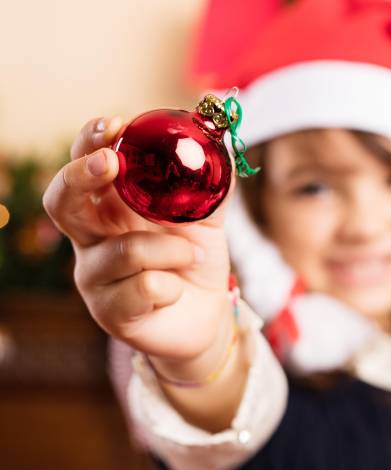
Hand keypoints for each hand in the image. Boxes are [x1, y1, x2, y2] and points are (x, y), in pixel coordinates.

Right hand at [42, 116, 234, 382]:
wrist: (207, 317)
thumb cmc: (195, 261)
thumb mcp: (207, 219)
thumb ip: (210, 184)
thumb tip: (222, 143)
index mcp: (109, 206)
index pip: (83, 165)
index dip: (90, 142)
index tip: (114, 125)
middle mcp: (91, 238)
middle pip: (62, 201)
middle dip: (82, 176)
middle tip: (110, 162)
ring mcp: (95, 276)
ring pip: (124, 251)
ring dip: (170, 250)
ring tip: (194, 255)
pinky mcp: (111, 313)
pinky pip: (144, 289)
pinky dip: (173, 286)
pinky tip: (176, 290)